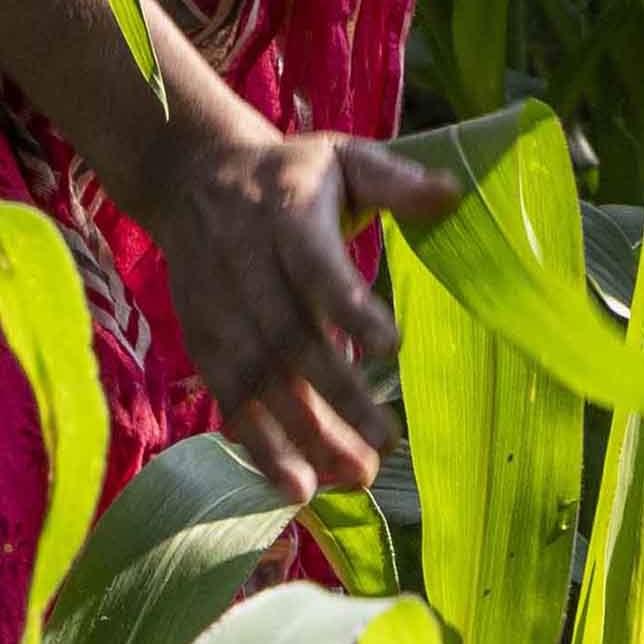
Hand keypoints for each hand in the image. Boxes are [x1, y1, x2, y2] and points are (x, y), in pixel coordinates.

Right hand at [139, 113, 434, 507]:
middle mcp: (245, 264)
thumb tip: (451, 193)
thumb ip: (394, 180)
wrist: (192, 176)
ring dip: (299, 434)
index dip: (346, 306)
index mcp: (286, 214)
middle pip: (288, 337)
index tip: (390, 345)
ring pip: (256, 378)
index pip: (314, 265)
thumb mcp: (343, 157)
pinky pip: (228, 396)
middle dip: (336, 396)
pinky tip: (295, 486)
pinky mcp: (203, 338)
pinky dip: (257, 444)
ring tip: (350, 477)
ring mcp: (219, 306)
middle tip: (386, 443)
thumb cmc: (290, 173)